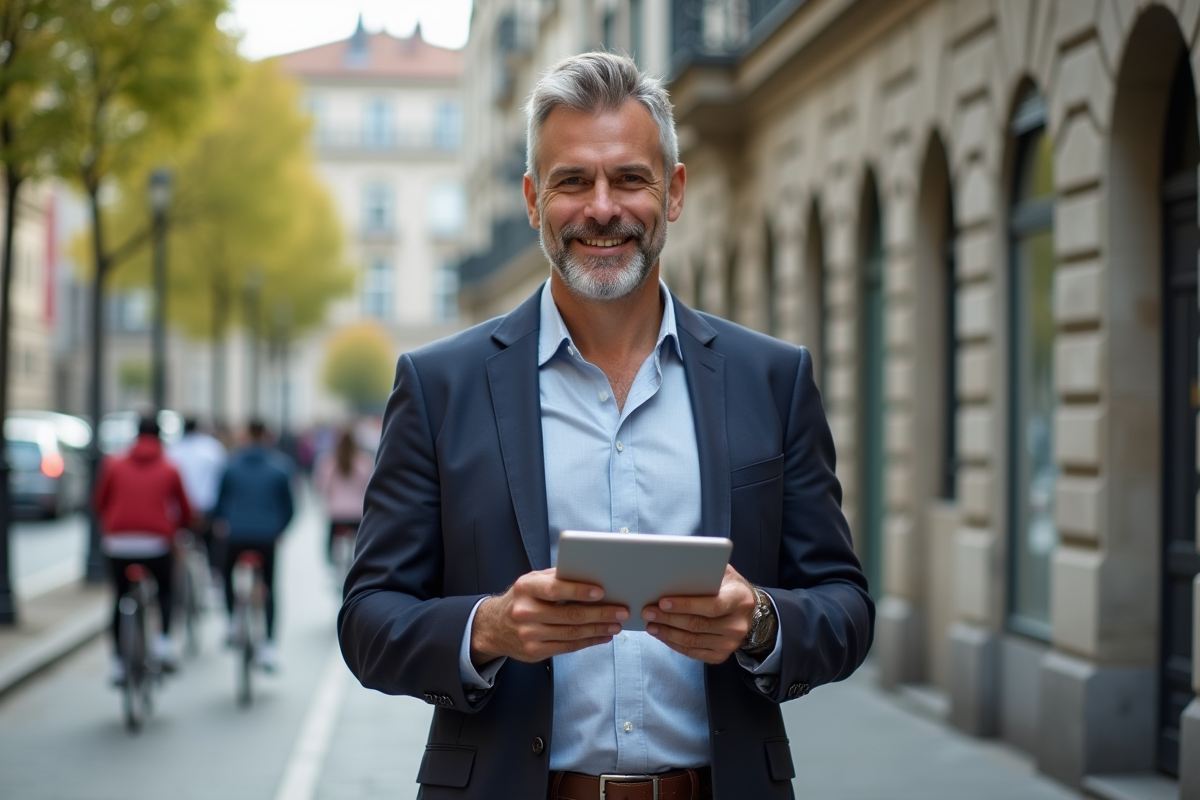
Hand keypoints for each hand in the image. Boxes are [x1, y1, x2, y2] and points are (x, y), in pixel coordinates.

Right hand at [470, 568, 629, 665]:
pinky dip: (589, 641)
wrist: (494, 627)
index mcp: (526, 588)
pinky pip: (567, 647)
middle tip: (621, 611)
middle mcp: (525, 612)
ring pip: (571, 633)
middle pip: (569, 614)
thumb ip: (556, 576)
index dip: (579, 590)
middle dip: (600, 613)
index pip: (555, 589)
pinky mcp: (534, 652)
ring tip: (617, 624)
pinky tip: (603, 635)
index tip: (601, 591)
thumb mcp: (532, 581)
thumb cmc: (522, 598)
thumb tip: (590, 572)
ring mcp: (529, 634)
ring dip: (598, 629)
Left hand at [642, 564, 756, 663]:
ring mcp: (730, 643)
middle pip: (697, 625)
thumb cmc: (728, 585)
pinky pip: (693, 652)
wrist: (744, 607)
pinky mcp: (721, 655)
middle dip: (668, 619)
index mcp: (740, 599)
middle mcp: (738, 624)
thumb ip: (704, 569)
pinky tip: (662, 635)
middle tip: (648, 612)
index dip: (685, 605)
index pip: (711, 606)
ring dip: (668, 633)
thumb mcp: (722, 571)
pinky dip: (674, 644)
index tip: (663, 602)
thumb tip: (673, 567)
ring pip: (692, 640)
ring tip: (651, 624)